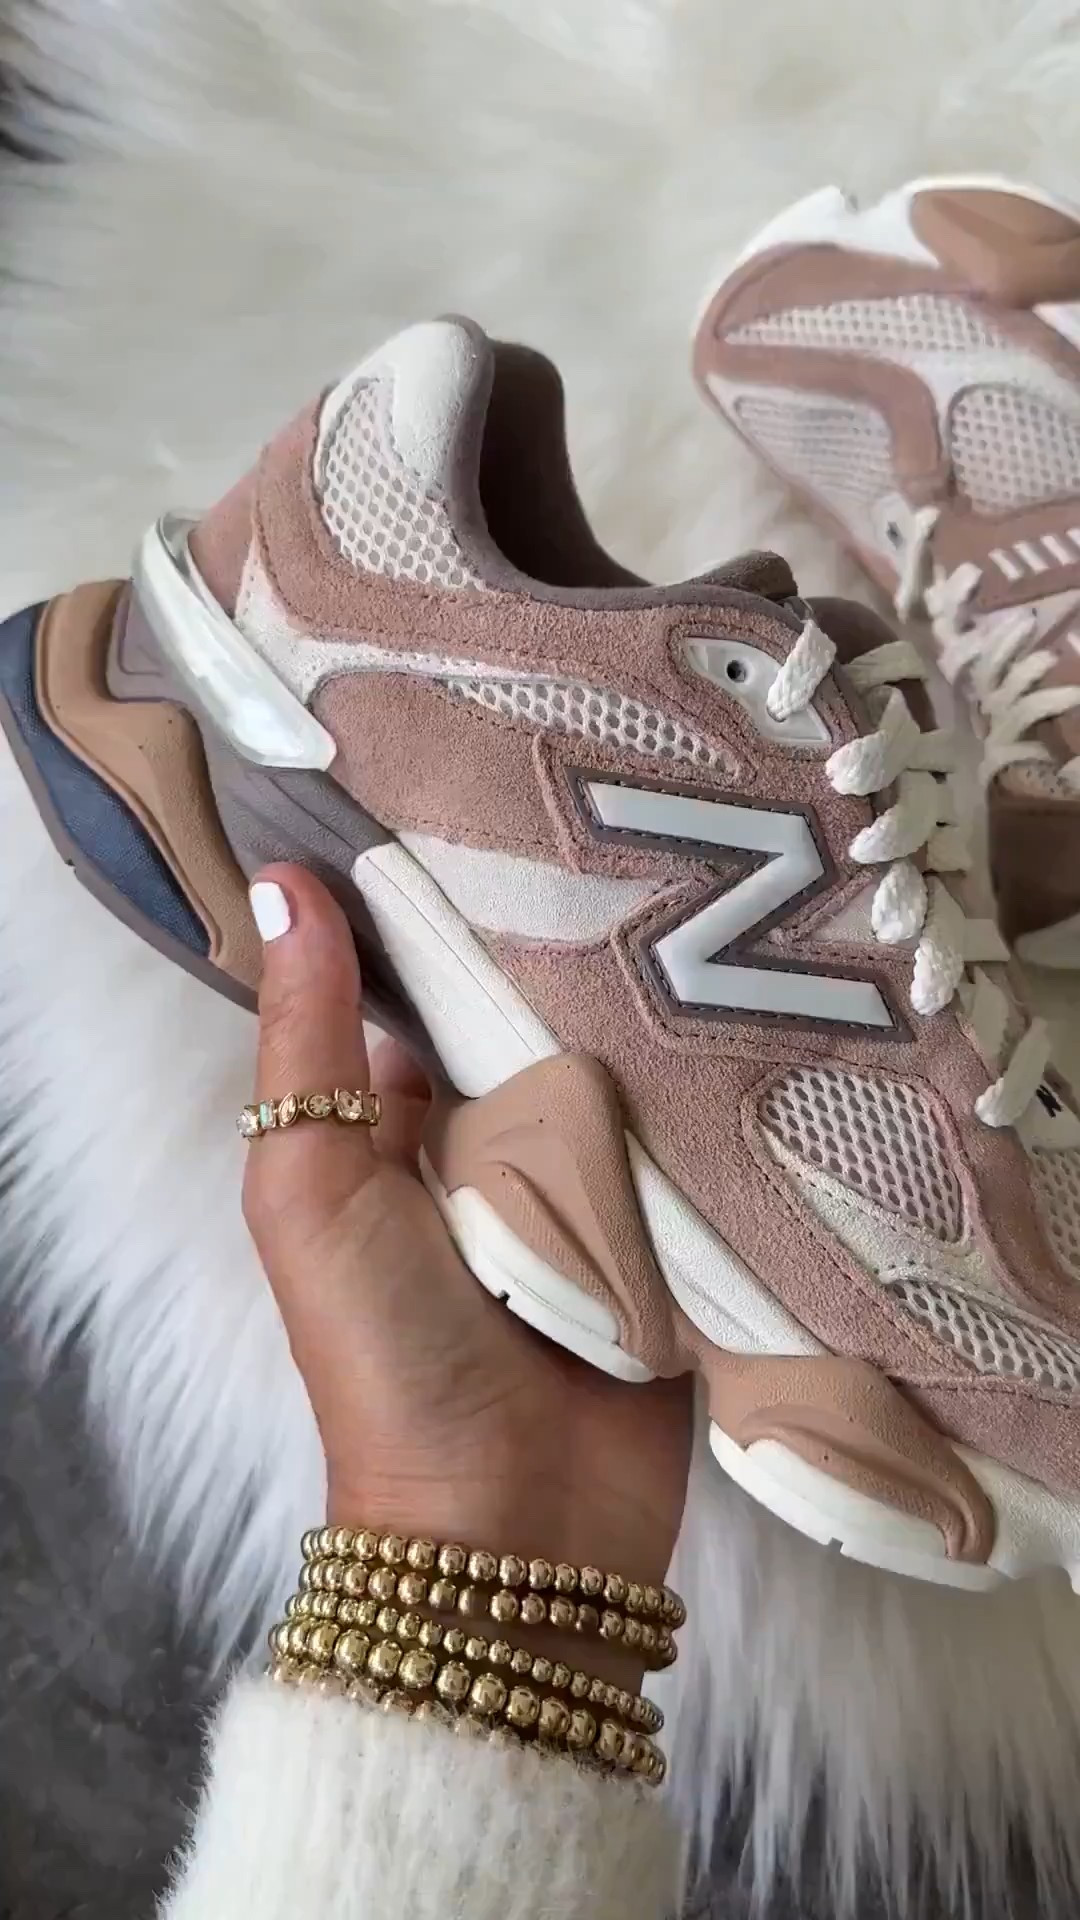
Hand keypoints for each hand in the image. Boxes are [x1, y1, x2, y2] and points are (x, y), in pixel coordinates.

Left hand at [242, 865, 692, 1672]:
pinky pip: (702, 1137)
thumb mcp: (312, 1188)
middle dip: (584, 945)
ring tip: (735, 888)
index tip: (513, 797)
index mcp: (399, 1126)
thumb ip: (306, 1042)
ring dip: (667, 1013)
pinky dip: (724, 1092)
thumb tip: (280, 882)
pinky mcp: (681, 1229)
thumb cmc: (388, 1353)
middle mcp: (498, 1145)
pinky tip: (779, 1000)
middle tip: (654, 827)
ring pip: (633, 1066)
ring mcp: (597, 1187)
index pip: (433, 986)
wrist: (517, 1527)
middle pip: (545, 1016)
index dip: (461, 903)